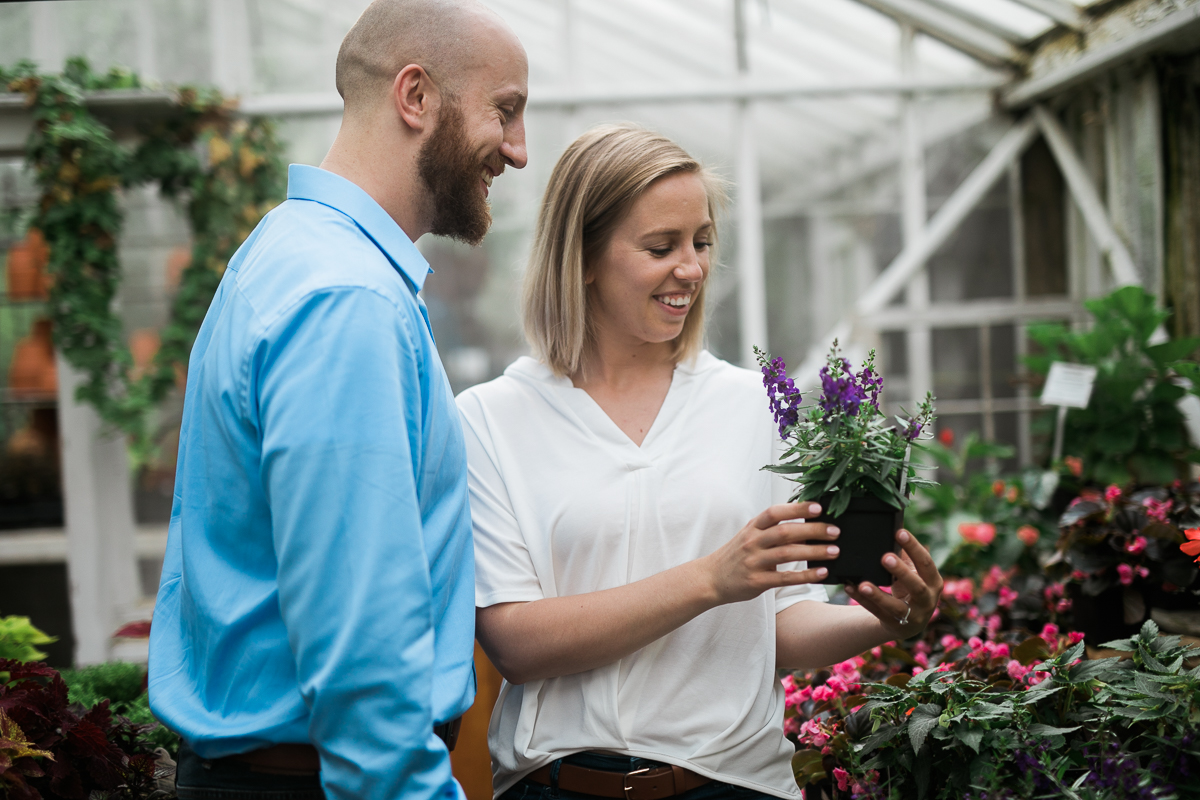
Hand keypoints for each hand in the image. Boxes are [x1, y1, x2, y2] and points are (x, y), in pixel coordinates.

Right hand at [703, 503, 839, 604]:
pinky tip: (821, 573)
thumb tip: (807, 527)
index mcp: (752, 527)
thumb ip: (774, 531)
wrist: (710, 579)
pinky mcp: (757, 582)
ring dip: (813, 552)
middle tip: (835, 531)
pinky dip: (805, 575)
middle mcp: (752, 542)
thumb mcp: (750, 537)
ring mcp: (754, 562)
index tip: (818, 507)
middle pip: (785, 532)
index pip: (775, 513)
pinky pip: (785, 578)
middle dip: (813, 530)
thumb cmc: (736, 555)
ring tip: (834, 551)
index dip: (796, 508)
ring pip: (787, 554)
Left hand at [844, 529, 942, 638]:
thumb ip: (906, 553)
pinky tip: (850, 588)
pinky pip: (877, 612)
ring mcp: (913, 616)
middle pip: (917, 586)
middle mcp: (928, 600)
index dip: (914, 547)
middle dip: (901, 572)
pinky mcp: (895, 625)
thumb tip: (894, 523)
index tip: (899, 532)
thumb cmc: (910, 587)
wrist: (909, 622)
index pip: (926, 562)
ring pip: (895, 606)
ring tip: (863, 583)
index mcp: (934, 581)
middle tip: (885, 557)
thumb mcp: (914, 572)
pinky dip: (863, 601)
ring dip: (878, 595)